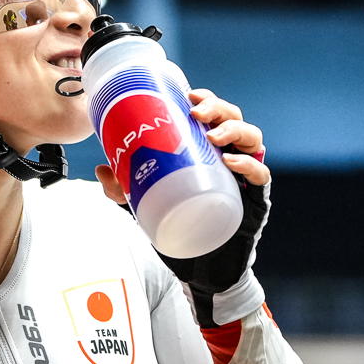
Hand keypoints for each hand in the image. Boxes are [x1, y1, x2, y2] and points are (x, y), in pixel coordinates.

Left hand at [97, 89, 270, 329]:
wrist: (203, 269)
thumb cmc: (181, 229)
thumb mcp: (145, 206)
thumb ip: (123, 188)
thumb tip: (102, 168)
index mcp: (207, 150)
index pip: (213, 113)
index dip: (205, 98)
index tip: (188, 93)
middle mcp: (229, 156)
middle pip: (233, 118)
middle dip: (218, 108)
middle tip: (197, 113)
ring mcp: (245, 176)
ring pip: (252, 138)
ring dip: (234, 130)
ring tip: (214, 135)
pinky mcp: (255, 198)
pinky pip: (260, 174)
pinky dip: (250, 165)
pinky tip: (233, 162)